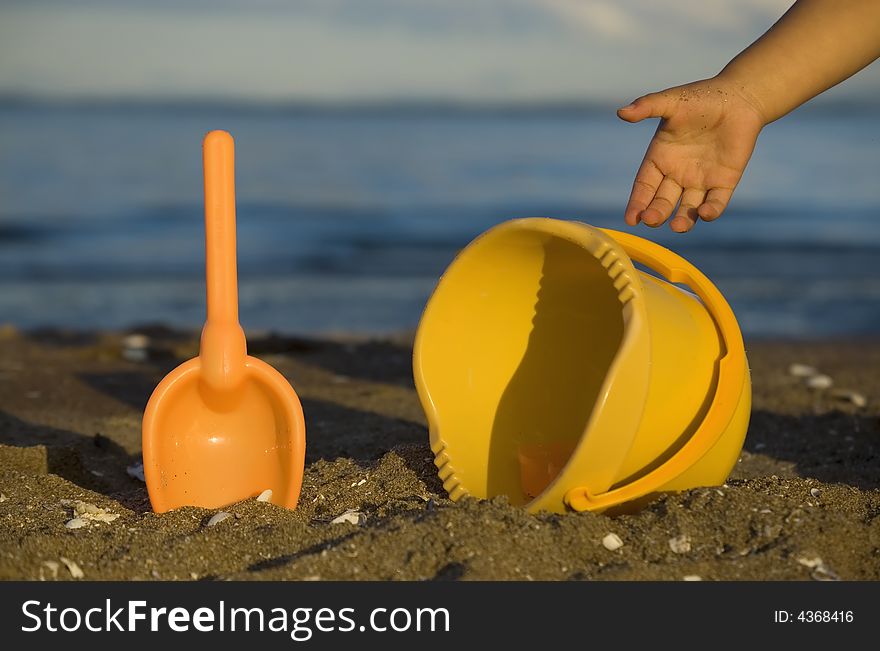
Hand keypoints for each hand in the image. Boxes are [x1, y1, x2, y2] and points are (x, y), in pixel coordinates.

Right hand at [618, 77, 765, 231]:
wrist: (739, 97)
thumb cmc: (701, 98)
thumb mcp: (671, 101)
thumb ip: (647, 107)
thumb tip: (621, 112)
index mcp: (660, 159)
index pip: (644, 187)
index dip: (637, 203)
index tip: (631, 219)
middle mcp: (677, 174)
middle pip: (662, 202)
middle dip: (655, 213)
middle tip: (650, 221)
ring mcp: (700, 181)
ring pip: (688, 208)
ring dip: (682, 220)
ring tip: (677, 227)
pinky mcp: (724, 182)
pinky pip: (716, 201)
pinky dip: (711, 210)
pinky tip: (706, 213)